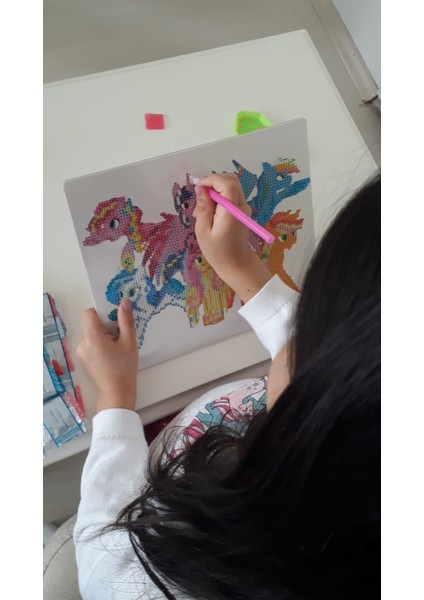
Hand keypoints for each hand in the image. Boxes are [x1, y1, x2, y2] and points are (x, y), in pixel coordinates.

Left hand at [76, 300, 137, 412]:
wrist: (117, 393)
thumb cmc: (124, 368)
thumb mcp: (129, 342)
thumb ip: (126, 320)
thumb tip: (124, 302)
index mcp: (91, 337)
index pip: (88, 313)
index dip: (101, 312)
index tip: (114, 318)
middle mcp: (82, 343)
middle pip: (91, 324)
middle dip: (106, 325)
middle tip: (121, 334)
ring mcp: (81, 352)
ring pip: (92, 333)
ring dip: (104, 335)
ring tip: (118, 346)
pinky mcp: (84, 359)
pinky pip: (91, 343)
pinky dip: (101, 343)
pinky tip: (112, 353)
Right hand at [194, 173, 271, 302]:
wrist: (236, 264)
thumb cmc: (217, 251)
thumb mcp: (203, 230)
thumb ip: (203, 207)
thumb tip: (200, 188)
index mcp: (231, 211)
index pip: (227, 183)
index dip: (212, 179)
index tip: (198, 187)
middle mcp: (241, 206)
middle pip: (231, 180)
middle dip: (213, 182)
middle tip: (200, 196)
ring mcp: (244, 208)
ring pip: (231, 186)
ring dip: (215, 190)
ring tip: (202, 208)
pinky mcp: (242, 211)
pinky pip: (231, 196)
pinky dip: (219, 197)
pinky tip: (209, 212)